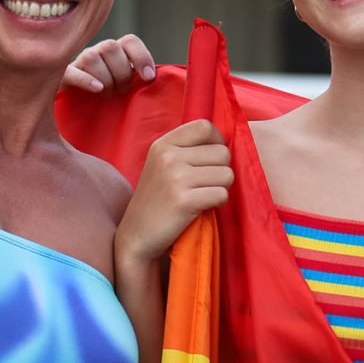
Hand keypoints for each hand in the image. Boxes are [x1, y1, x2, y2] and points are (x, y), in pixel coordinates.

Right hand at [64, 33, 157, 94]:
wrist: (79, 108)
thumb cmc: (111, 98)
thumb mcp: (127, 87)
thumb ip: (139, 80)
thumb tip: (156, 80)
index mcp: (116, 51)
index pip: (130, 41)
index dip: (141, 57)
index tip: (149, 78)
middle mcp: (98, 51)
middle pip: (111, 47)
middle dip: (121, 72)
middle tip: (123, 90)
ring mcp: (79, 61)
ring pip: (92, 57)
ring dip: (105, 78)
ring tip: (108, 94)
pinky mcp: (63, 75)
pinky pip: (72, 72)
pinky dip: (86, 80)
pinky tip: (97, 89)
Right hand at [115, 120, 231, 277]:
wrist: (136, 236)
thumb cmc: (156, 201)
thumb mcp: (162, 165)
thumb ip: (187, 149)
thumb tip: (223, 142)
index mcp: (163, 144)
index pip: (205, 126)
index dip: (217, 142)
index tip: (212, 159)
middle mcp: (168, 157)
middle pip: (222, 153)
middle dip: (221, 171)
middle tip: (206, 185)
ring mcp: (175, 178)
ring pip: (227, 174)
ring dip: (221, 188)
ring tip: (203, 196)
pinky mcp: (184, 200)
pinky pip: (222, 194)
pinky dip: (218, 203)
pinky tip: (202, 208)